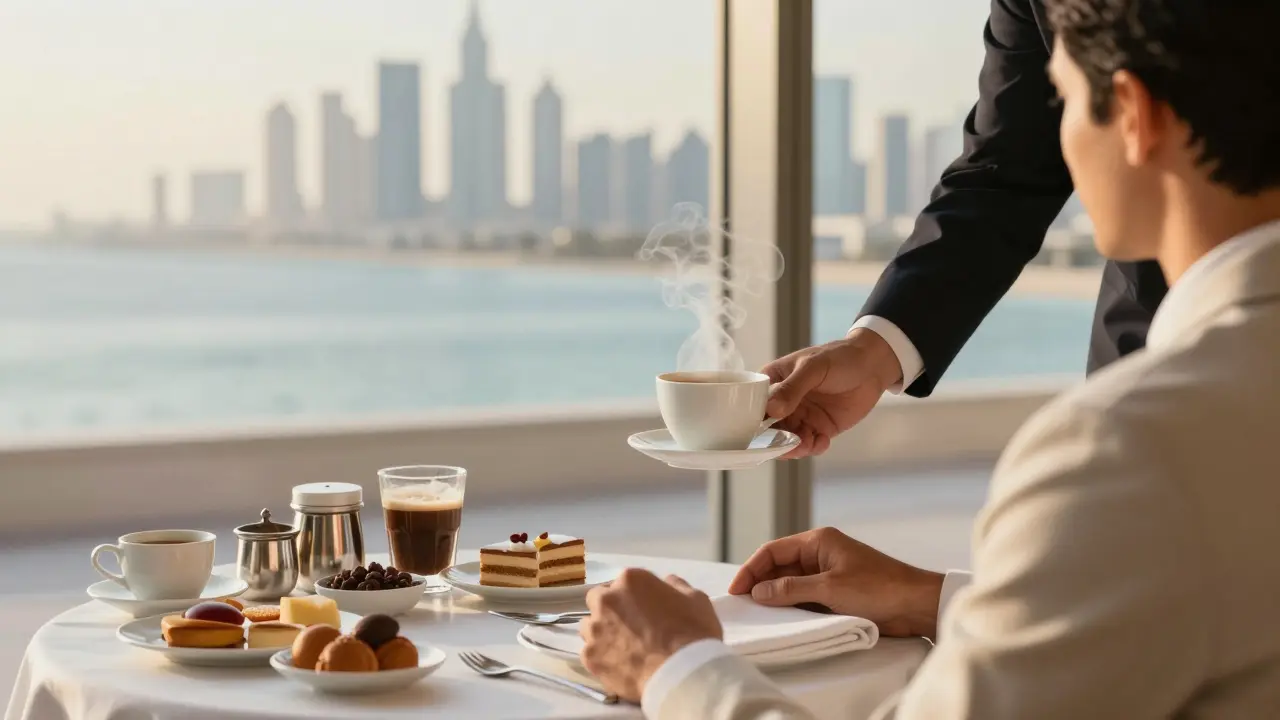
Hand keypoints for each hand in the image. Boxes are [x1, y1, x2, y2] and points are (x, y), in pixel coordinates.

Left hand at [580, 569, 722, 701]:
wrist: (682, 674)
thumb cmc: (693, 633)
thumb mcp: (696, 599)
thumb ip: (676, 586)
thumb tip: (667, 582)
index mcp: (631, 581)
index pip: (623, 582)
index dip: (633, 596)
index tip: (643, 609)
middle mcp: (606, 600)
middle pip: (598, 599)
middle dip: (609, 609)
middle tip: (629, 626)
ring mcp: (595, 630)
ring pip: (589, 626)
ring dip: (601, 632)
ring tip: (621, 648)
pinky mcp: (590, 657)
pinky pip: (590, 653)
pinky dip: (601, 657)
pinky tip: (618, 666)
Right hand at [728, 527, 943, 638]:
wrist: (915, 604)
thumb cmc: (878, 588)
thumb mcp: (829, 588)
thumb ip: (791, 589)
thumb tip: (759, 592)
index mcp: (818, 541)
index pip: (773, 551)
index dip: (751, 569)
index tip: (737, 590)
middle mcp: (820, 553)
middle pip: (779, 566)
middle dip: (760, 583)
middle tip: (743, 604)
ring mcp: (828, 572)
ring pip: (791, 582)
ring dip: (775, 596)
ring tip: (757, 613)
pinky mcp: (836, 591)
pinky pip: (805, 595)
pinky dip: (792, 605)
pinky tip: (781, 617)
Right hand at [763, 328, 902, 458]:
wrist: (873, 366)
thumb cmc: (839, 358)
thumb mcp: (813, 367)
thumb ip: (792, 388)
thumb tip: (772, 409)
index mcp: (774, 382)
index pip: (755, 405)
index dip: (753, 421)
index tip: (756, 435)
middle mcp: (783, 402)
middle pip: (768, 428)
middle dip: (775, 440)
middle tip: (787, 444)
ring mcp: (801, 417)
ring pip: (787, 440)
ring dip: (794, 447)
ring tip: (807, 444)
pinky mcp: (819, 428)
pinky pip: (809, 445)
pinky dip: (813, 447)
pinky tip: (822, 440)